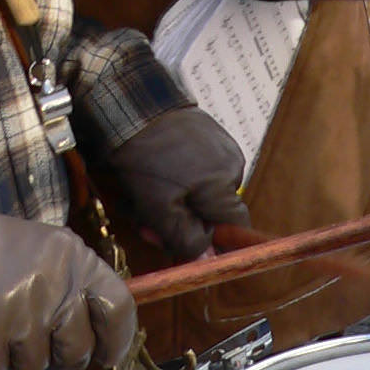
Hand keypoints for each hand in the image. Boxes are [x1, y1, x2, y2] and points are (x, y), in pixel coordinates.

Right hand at [0, 214, 135, 369]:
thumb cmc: (2, 252)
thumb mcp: (52, 251)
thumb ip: (78, 286)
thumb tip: (104, 337)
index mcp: (77, 260)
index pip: (117, 308)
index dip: (116, 339)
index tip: (107, 356)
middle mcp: (55, 285)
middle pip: (78, 349)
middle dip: (60, 353)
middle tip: (37, 336)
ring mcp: (20, 312)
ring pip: (35, 365)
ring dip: (16, 354)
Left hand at [107, 106, 249, 261]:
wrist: (132, 108)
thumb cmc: (146, 159)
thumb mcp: (159, 209)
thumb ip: (187, 239)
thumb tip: (208, 261)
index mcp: (226, 184)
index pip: (237, 226)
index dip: (213, 241)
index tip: (184, 245)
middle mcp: (233, 164)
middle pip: (215, 210)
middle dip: (182, 222)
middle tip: (147, 224)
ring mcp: (222, 144)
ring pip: (203, 190)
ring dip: (176, 201)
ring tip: (143, 196)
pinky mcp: (208, 131)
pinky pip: (199, 167)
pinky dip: (178, 178)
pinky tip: (154, 172)